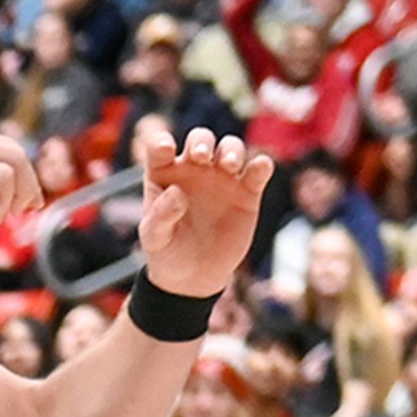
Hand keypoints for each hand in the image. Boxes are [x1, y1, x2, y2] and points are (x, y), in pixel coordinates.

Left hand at [138, 123, 276, 297]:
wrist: (195, 277)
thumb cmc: (167, 251)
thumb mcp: (155, 237)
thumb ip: (161, 215)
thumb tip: (177, 193)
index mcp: (164, 173)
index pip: (160, 148)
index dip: (162, 143)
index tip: (166, 149)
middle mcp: (194, 169)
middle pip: (201, 139)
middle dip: (202, 141)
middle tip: (202, 156)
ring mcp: (222, 178)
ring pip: (231, 147)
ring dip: (231, 150)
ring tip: (229, 166)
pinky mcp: (247, 193)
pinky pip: (257, 172)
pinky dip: (262, 165)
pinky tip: (261, 167)